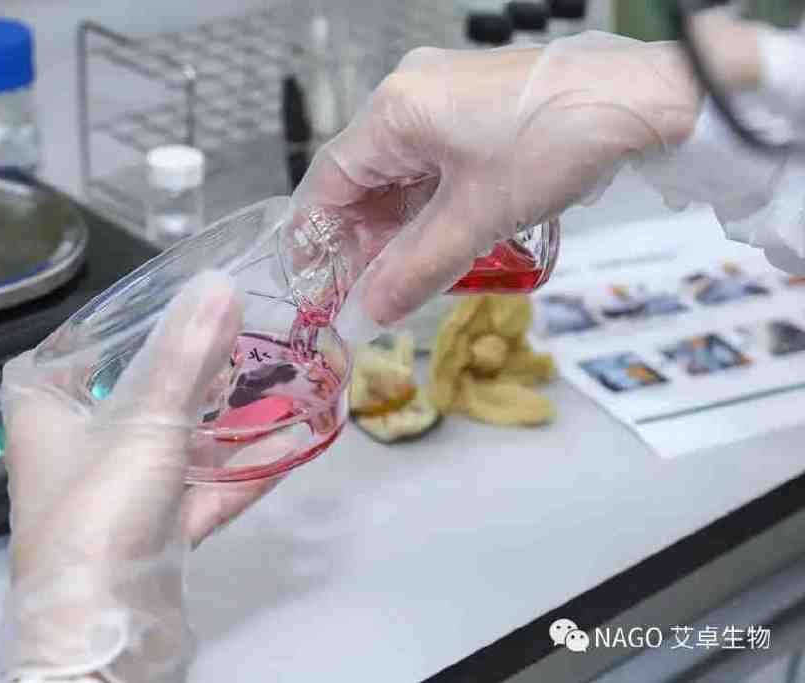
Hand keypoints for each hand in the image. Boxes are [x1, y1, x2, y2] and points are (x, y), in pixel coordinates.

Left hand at [0, 271, 282, 682]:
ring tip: (280, 380)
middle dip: (196, 365)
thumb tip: (221, 282)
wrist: (103, 631)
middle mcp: (76, 445)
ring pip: (177, 439)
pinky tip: (290, 444)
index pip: (85, 341)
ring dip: (226, 418)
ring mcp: (118, 491)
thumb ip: (188, 355)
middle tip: (249, 330)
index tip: (189, 292)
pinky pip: (203, 488)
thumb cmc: (100, 511)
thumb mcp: (145, 420)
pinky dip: (242, 470)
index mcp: (45, 407)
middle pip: (140, 388)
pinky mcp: (154, 530)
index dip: (133, 316)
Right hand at [293, 33, 700, 326]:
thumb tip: (367, 313)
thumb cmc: (556, 144)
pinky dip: (428, 205)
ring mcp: (442, 95)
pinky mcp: (474, 106)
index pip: (329, 181)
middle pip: (361, 178)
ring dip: (398, 226)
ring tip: (406, 275)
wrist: (643, 99)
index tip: (318, 286)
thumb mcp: (478, 218)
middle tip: (369, 292)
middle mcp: (409, 94)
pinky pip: (430, 162)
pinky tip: (440, 240)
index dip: (317, 239)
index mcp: (395, 110)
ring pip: (398, 173)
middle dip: (362, 239)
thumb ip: (415, 269)